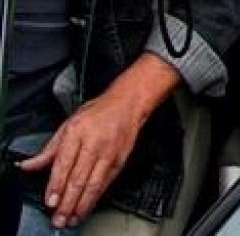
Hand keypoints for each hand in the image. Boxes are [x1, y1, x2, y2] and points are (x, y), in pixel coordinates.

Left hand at [19, 90, 141, 226]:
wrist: (127, 104)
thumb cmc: (97, 113)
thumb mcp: (68, 125)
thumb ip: (48, 149)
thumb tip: (27, 165)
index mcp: (77, 131)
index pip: (64, 163)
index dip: (56, 184)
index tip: (50, 201)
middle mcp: (94, 142)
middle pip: (78, 177)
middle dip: (67, 202)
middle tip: (58, 218)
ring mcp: (108, 153)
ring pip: (93, 184)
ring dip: (81, 205)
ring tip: (71, 218)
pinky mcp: (119, 161)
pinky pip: (105, 184)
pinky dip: (94, 199)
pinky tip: (86, 208)